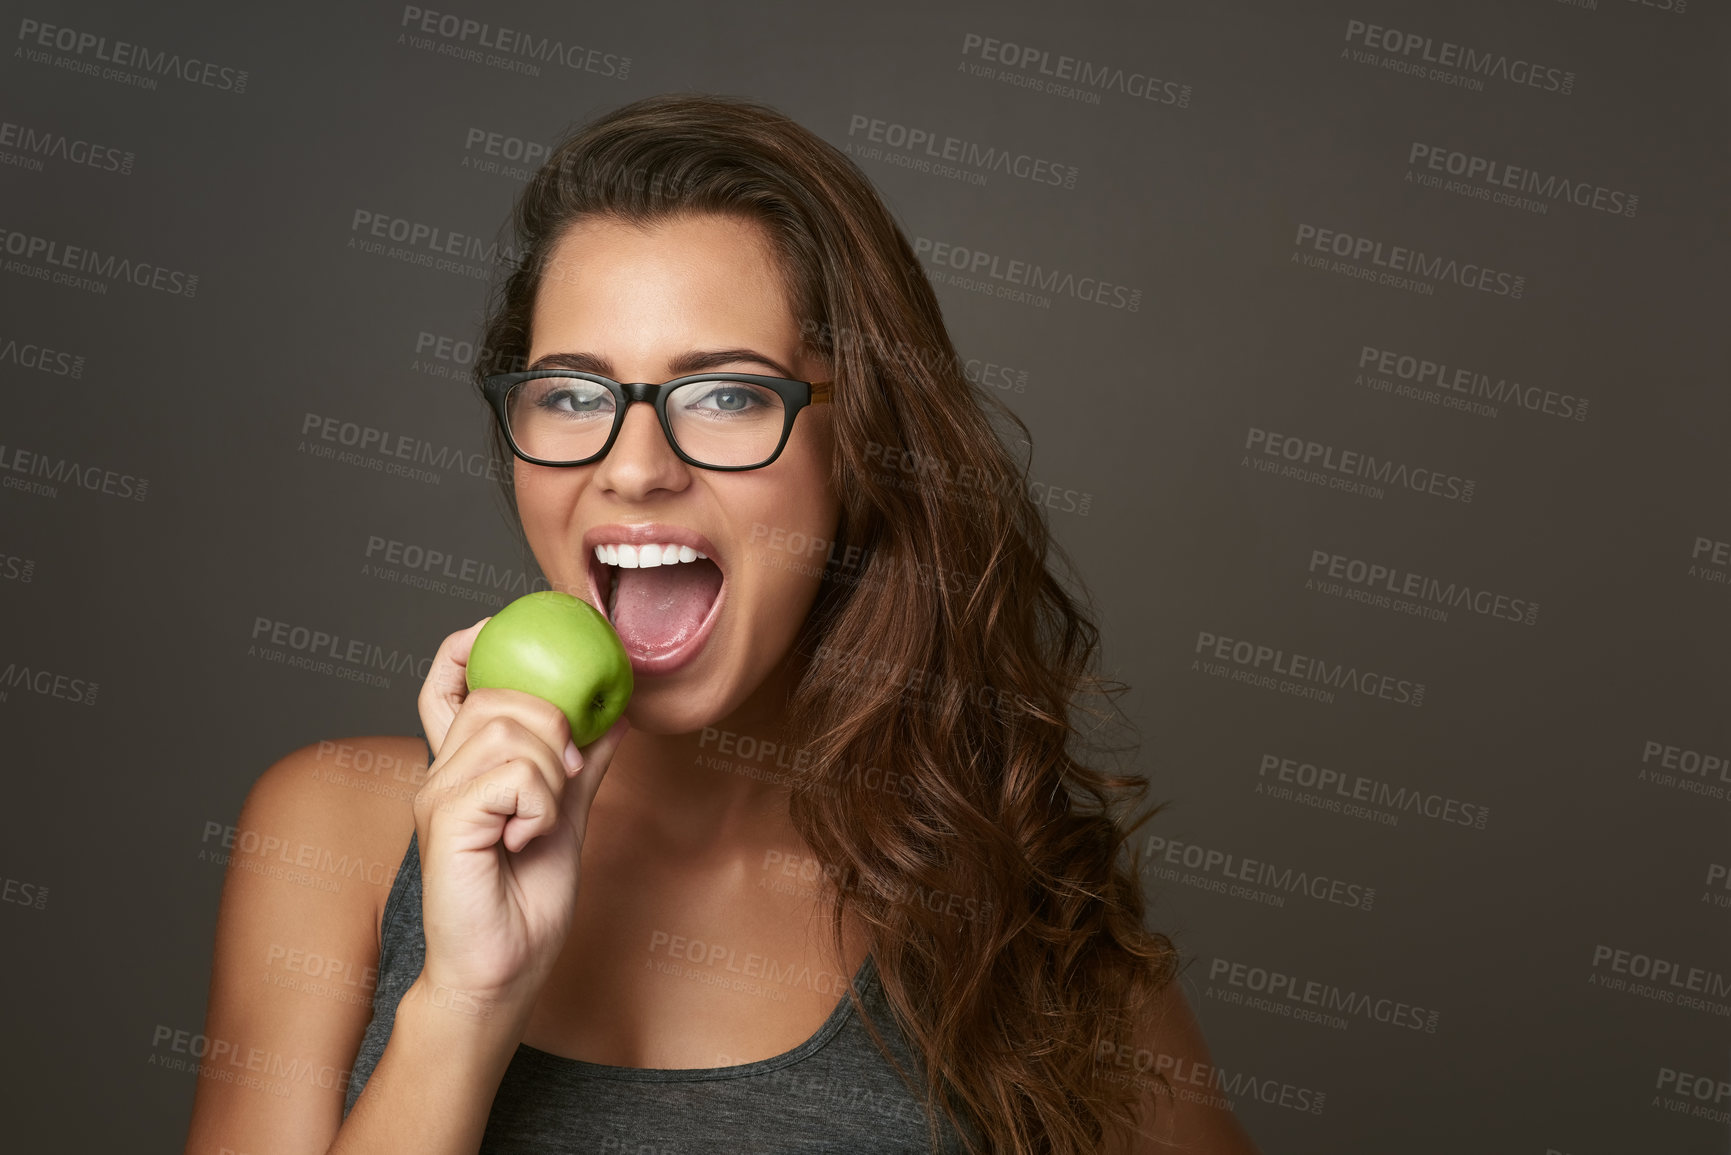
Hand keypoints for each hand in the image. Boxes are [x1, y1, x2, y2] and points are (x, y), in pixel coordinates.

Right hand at [411, 619, 629, 1007]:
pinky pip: (516, 774)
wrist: (503, 970)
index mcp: (462, 765)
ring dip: (552, 775)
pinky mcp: (445, 819)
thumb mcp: (567, 817)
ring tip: (537, 821)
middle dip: (554, 728)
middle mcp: (441, 771)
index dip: (471, 645)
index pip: (447, 682)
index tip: (506, 631)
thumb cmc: (525, 903)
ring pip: (516, 731)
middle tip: (563, 782)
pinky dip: (540, 805)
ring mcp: (437, 793)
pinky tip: (522, 840)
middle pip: (501, 696)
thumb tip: (616, 715)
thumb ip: (584, 764)